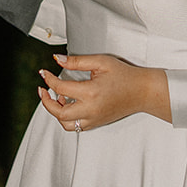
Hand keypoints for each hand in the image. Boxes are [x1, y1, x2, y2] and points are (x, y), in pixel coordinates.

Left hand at [37, 55, 171, 131]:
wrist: (142, 91)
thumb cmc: (125, 76)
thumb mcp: (100, 62)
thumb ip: (76, 61)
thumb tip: (57, 60)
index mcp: (90, 93)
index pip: (60, 88)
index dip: (48, 79)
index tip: (44, 73)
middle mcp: (91, 109)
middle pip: (59, 113)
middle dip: (46, 101)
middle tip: (43, 90)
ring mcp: (94, 119)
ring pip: (66, 124)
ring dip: (57, 112)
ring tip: (58, 98)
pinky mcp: (97, 123)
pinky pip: (76, 126)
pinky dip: (68, 118)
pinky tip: (69, 104)